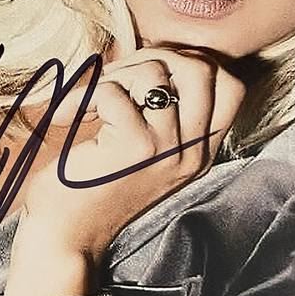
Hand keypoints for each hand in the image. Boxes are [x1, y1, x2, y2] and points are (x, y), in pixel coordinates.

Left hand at [0, 47, 244, 295]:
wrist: (64, 239)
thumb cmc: (90, 187)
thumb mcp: (141, 148)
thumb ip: (158, 109)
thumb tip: (153, 56)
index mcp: (199, 152)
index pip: (230, 86)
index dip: (191, 64)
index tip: (149, 75)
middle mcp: (193, 152)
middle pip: (201, 69)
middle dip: (153, 57)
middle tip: (115, 79)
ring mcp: (169, 150)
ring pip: (154, 73)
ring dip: (113, 75)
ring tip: (87, 102)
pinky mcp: (137, 149)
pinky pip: (115, 92)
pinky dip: (84, 96)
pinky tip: (66, 117)